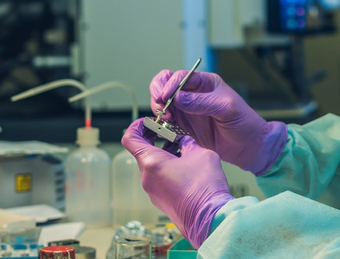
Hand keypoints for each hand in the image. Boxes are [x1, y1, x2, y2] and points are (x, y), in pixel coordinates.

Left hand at [121, 119, 233, 248]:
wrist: (210, 218)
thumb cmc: (204, 188)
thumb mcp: (201, 153)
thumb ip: (188, 143)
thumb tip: (183, 142)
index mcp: (152, 163)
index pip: (130, 139)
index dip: (137, 126)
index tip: (148, 121)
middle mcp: (147, 178)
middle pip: (142, 152)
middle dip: (155, 139)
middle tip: (171, 133)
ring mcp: (153, 192)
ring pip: (152, 166)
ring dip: (164, 154)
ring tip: (183, 149)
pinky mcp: (161, 201)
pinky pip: (159, 179)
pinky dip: (168, 168)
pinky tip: (186, 166)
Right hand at [150, 70, 286, 174]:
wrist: (249, 147)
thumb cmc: (244, 123)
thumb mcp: (227, 108)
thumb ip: (202, 102)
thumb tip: (177, 98)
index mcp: (205, 83)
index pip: (181, 76)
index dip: (169, 83)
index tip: (165, 96)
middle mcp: (193, 94)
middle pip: (166, 85)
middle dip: (158, 92)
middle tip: (160, 106)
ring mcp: (187, 110)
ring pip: (163, 103)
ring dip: (158, 109)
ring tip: (165, 118)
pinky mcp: (184, 127)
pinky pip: (166, 121)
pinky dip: (161, 123)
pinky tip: (165, 128)